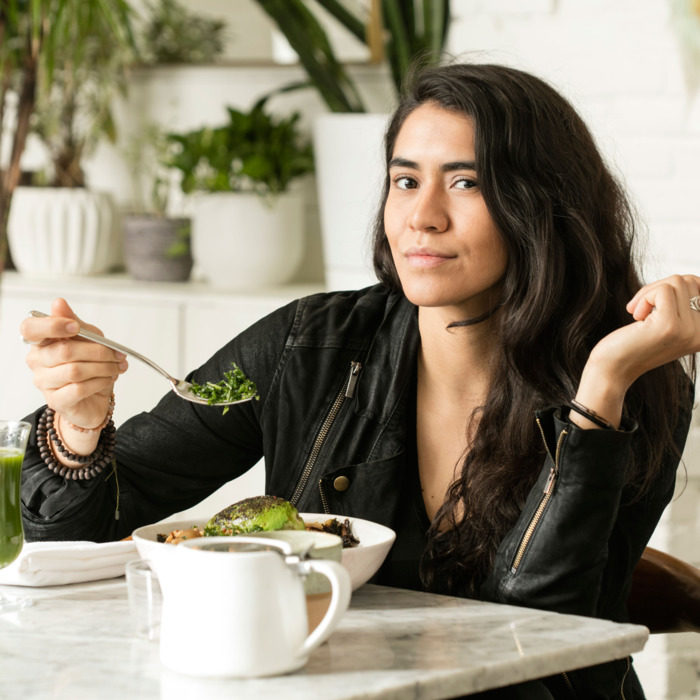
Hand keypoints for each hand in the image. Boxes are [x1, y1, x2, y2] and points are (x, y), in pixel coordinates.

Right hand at [20, 298, 127, 433]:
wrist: (95, 397)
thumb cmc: (89, 365)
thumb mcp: (88, 338)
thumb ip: (75, 322)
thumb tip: (58, 303)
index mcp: (41, 342)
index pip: (30, 329)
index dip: (52, 325)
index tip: (75, 327)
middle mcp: (37, 361)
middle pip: (64, 351)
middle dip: (98, 351)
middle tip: (117, 354)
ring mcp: (44, 382)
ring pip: (75, 371)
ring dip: (104, 367)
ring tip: (116, 367)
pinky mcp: (56, 401)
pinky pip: (79, 388)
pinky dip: (100, 382)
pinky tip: (108, 379)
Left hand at [574, 274, 699, 428]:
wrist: (613, 368)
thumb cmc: (634, 342)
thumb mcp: (667, 322)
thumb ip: (682, 304)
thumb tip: (687, 279)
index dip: (674, 288)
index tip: (656, 306)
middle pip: (690, 281)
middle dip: (659, 287)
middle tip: (642, 308)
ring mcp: (690, 330)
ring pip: (677, 282)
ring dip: (649, 292)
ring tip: (640, 314)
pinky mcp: (670, 326)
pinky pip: (663, 290)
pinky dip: (644, 297)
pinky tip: (636, 317)